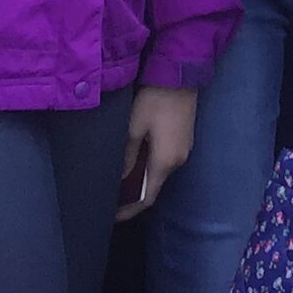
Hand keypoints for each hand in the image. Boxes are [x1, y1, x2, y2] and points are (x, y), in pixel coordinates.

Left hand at [118, 86, 196, 220]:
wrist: (180, 74)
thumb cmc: (155, 100)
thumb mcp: (134, 127)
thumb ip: (126, 156)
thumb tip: (119, 178)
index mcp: (165, 162)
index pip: (147, 198)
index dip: (129, 210)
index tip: (111, 217)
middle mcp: (178, 161)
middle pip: (153, 186)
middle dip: (132, 195)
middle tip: (109, 197)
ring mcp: (183, 149)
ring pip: (158, 173)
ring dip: (140, 179)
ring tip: (118, 180)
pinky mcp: (183, 138)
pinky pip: (164, 161)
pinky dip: (148, 167)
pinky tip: (133, 161)